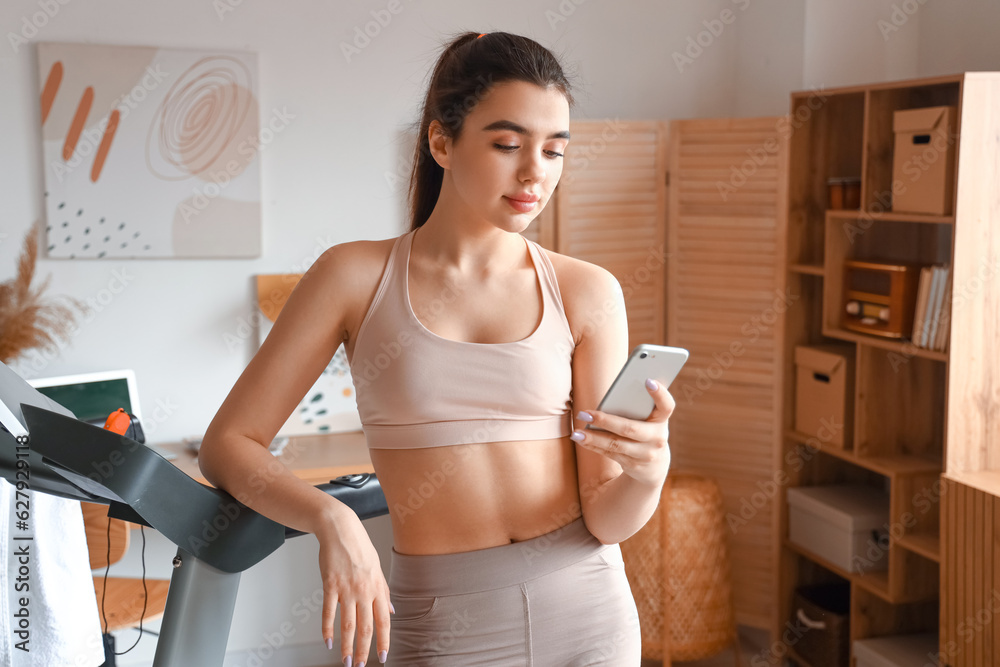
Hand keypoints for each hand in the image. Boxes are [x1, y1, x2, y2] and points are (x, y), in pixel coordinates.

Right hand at [316, 508, 392, 665]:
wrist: (340, 529)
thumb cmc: (359, 547)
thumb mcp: (378, 568)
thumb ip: (384, 592)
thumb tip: (391, 611)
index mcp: (378, 587)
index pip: (384, 621)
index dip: (384, 641)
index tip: (383, 657)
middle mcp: (364, 591)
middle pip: (366, 627)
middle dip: (365, 650)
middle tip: (362, 666)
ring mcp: (347, 589)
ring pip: (348, 625)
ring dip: (347, 646)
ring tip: (346, 661)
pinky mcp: (330, 585)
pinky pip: (329, 612)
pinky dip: (327, 629)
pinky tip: (328, 642)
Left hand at [572, 378, 674, 485]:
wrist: (654, 466)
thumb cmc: (645, 430)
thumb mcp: (648, 419)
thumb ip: (636, 408)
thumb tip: (610, 396)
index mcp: (662, 420)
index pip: (666, 406)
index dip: (660, 394)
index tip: (648, 380)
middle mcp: (657, 438)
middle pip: (630, 428)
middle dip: (605, 421)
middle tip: (584, 413)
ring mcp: (646, 454)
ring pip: (616, 444)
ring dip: (593, 438)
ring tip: (577, 432)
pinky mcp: (633, 465)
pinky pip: (610, 453)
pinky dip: (593, 445)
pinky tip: (580, 438)